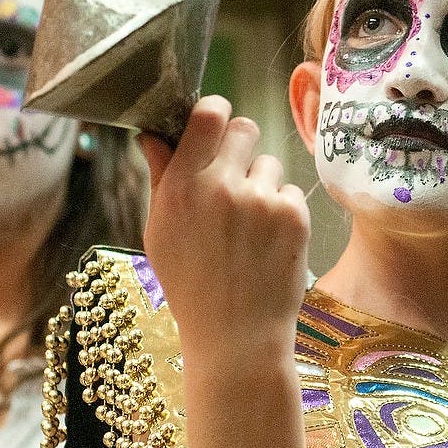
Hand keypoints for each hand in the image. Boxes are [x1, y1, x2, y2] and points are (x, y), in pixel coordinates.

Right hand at [137, 95, 309, 362]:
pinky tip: (266, 241)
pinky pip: (289, 190)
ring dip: (261, 183)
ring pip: (268, 163)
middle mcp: (221, 187)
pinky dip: (281, 210)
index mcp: (182, 187)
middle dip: (240, 146)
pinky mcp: (293, 216)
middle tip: (234, 176)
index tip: (214, 122)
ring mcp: (261, 200)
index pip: (207, 115)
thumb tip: (154, 134)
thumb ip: (161, 177)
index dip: (214, 112)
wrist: (236, 335)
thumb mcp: (160, 232)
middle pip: (244, 128)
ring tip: (248, 226)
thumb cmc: (191, 284)